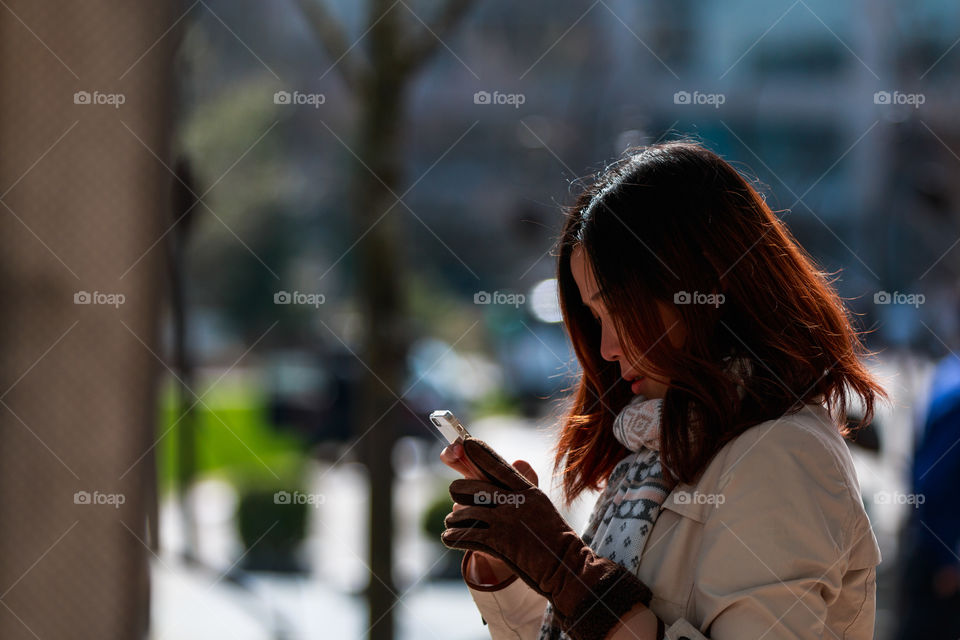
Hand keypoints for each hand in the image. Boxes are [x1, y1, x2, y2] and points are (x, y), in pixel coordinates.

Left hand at [441, 437, 653, 639]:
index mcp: (526, 490)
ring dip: (454, 519)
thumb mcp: (540, 504)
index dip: (480, 454)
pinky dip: (453, 537)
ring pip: (465, 513)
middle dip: (459, 489)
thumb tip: (518, 462)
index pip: (498, 466)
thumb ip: (523, 485)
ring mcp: (504, 522)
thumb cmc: (552, 535)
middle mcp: (514, 502)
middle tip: (455, 491)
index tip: (467, 443)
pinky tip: (449, 538)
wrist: (564, 564)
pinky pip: (465, 535)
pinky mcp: (497, 542)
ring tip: (451, 522)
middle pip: (474, 488)